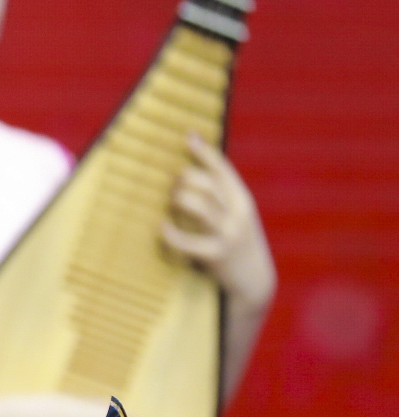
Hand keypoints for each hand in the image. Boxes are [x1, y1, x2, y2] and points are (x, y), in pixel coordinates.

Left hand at [163, 134, 274, 310]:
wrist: (254, 280)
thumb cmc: (235, 244)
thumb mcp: (235, 216)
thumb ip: (219, 198)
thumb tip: (187, 176)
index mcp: (242, 199)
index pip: (223, 169)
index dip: (204, 152)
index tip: (187, 136)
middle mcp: (237, 212)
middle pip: (206, 183)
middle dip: (183, 179)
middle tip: (169, 185)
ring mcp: (228, 233)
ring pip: (198, 205)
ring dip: (177, 199)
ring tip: (168, 203)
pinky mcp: (216, 254)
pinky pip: (188, 240)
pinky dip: (171, 233)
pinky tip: (161, 227)